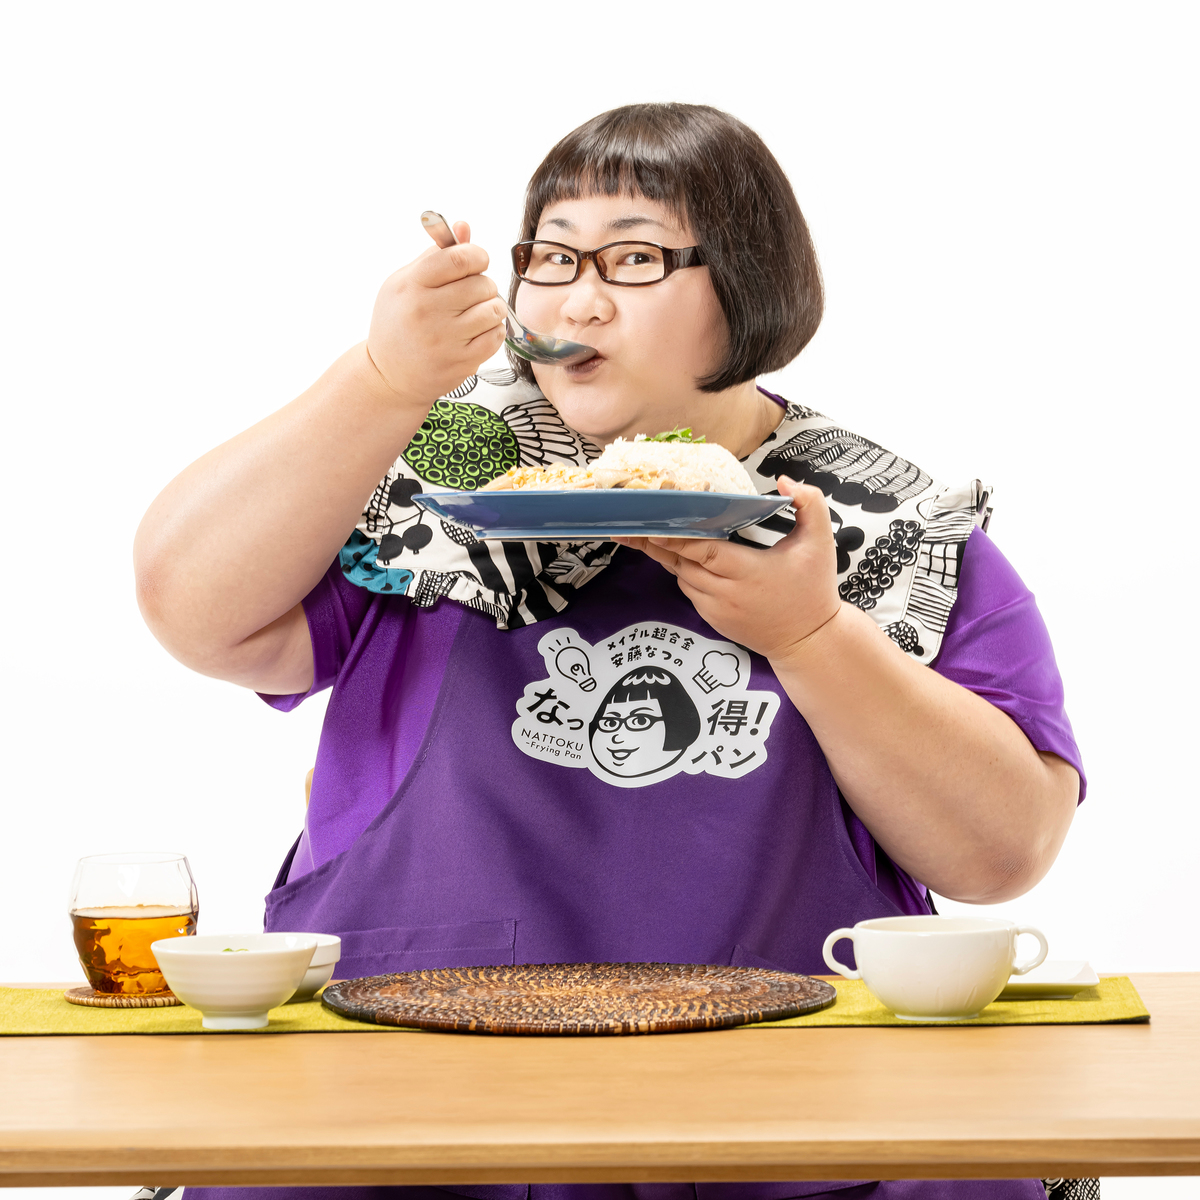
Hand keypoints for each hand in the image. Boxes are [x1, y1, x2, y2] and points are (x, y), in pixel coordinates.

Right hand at [366, 221, 506, 404]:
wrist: (388, 376)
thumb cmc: (398, 323)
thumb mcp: (404, 283)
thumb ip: (436, 255)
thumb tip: (464, 227)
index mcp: (412, 285)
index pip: (459, 257)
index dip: (476, 255)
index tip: (476, 261)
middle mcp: (427, 311)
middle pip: (481, 283)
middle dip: (483, 284)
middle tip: (472, 293)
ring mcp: (445, 339)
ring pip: (494, 309)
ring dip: (491, 307)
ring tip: (476, 312)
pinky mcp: (460, 362)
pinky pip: (496, 336)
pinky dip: (493, 330)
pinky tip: (478, 330)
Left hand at [615, 478, 842, 664]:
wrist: (809, 641)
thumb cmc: (813, 591)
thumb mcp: (820, 542)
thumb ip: (810, 503)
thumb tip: (785, 480)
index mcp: (748, 572)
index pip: (704, 551)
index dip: (677, 537)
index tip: (652, 524)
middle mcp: (726, 593)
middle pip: (683, 563)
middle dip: (658, 543)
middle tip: (633, 523)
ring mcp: (716, 610)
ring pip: (682, 577)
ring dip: (671, 557)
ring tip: (649, 533)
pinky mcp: (712, 619)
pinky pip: (689, 591)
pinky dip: (684, 573)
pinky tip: (678, 556)